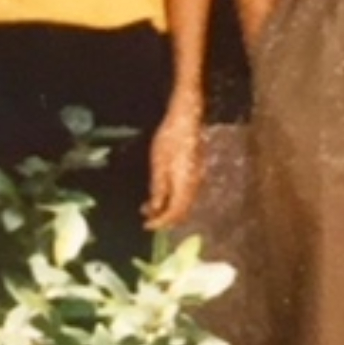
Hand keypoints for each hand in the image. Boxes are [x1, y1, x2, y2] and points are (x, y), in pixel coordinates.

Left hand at [142, 94, 205, 230]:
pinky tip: (161, 193)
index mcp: (186, 185)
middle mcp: (195, 185)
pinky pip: (185, 193)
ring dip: (168, 209)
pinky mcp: (195, 172)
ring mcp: (197, 178)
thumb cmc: (170, 138)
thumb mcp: (158, 165)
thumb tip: (155, 209)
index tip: (147, 226)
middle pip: (182, 211)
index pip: (175, 213)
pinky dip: (173, 199)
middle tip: (147, 220)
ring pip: (184, 203)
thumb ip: (158, 189)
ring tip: (149, 207)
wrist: (187, 118)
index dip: (161, 223)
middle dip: (165, 219)